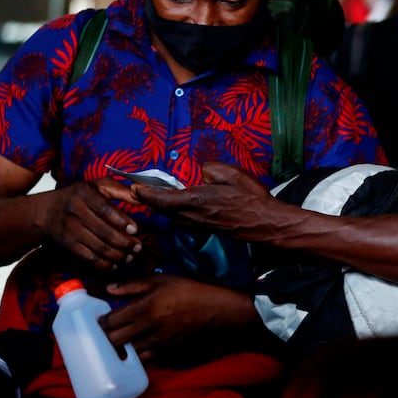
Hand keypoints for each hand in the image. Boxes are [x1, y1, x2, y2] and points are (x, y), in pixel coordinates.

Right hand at [42, 178, 141, 269]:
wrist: (46, 212)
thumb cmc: (79, 197)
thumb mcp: (98, 186)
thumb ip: (121, 190)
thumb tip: (143, 197)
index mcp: (84, 193)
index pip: (105, 209)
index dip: (121, 221)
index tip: (135, 230)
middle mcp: (74, 211)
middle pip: (103, 231)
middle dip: (124, 242)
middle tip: (137, 247)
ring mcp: (69, 229)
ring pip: (98, 247)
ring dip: (117, 255)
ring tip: (130, 257)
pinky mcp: (67, 245)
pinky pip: (88, 257)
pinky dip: (103, 264)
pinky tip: (115, 265)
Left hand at [101, 274, 255, 362]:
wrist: (211, 308)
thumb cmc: (185, 290)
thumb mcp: (159, 281)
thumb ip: (132, 285)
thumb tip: (109, 288)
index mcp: (144, 307)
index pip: (110, 321)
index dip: (99, 322)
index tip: (96, 319)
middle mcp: (147, 327)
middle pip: (113, 340)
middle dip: (103, 337)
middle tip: (101, 332)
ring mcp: (155, 341)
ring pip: (126, 352)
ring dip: (116, 349)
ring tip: (112, 343)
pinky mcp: (164, 350)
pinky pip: (142, 360)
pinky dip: (132, 358)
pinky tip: (129, 352)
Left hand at [132, 162, 276, 241]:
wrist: (265, 223)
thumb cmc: (251, 198)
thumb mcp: (232, 174)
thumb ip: (211, 169)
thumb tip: (201, 173)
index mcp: (195, 200)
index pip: (160, 199)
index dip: (144, 194)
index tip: (133, 187)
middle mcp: (192, 215)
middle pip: (162, 209)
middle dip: (148, 199)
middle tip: (138, 190)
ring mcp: (198, 224)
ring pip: (171, 215)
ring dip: (161, 206)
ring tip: (155, 195)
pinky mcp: (205, 229)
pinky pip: (182, 219)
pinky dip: (174, 211)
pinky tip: (178, 204)